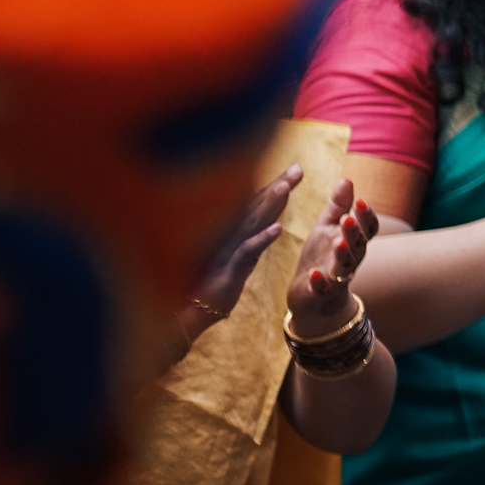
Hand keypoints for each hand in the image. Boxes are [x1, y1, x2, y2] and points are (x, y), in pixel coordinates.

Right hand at [180, 164, 302, 353]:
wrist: (186, 315)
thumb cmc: (208, 286)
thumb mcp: (231, 260)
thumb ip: (244, 241)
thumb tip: (263, 224)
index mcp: (231, 235)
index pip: (254, 205)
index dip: (274, 186)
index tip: (294, 168)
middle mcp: (228, 238)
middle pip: (255, 207)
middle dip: (277, 186)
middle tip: (298, 168)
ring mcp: (226, 252)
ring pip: (250, 224)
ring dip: (269, 205)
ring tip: (287, 187)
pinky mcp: (227, 271)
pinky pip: (246, 252)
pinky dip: (261, 239)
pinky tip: (278, 228)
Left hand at [286, 179, 370, 337]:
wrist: (309, 296)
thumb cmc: (321, 256)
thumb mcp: (327, 227)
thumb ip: (338, 206)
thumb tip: (346, 178)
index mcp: (354, 241)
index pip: (368, 228)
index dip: (366, 217)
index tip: (360, 201)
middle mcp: (350, 259)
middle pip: (359, 245)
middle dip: (354, 232)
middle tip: (347, 218)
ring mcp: (337, 277)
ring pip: (346, 266)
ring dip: (343, 255)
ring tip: (338, 243)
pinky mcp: (321, 293)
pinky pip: (323, 289)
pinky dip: (320, 282)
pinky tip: (314, 274)